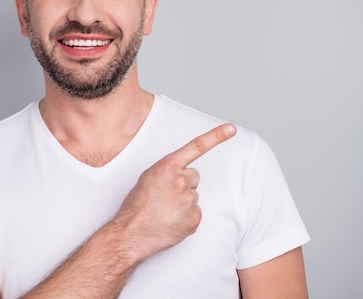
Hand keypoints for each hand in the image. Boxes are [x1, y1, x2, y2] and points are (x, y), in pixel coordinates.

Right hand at [113, 123, 236, 261]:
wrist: (131, 233)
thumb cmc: (136, 206)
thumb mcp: (147, 178)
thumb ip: (167, 170)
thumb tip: (181, 172)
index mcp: (167, 166)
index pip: (196, 147)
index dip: (216, 136)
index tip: (231, 129)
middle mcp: (181, 180)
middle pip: (194, 176)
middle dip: (184, 184)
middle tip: (165, 197)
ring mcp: (189, 199)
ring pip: (194, 195)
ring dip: (183, 202)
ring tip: (165, 211)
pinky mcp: (194, 217)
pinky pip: (196, 212)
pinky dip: (186, 217)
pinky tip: (172, 221)